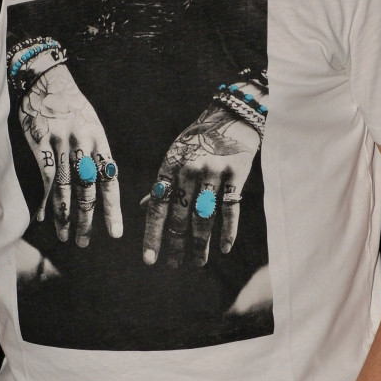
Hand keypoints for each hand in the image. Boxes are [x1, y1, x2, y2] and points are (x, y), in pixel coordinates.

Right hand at [16, 63, 122, 246]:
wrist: (46, 80)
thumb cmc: (70, 105)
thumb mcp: (91, 124)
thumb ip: (96, 151)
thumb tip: (101, 179)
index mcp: (99, 141)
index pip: (110, 180)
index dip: (113, 209)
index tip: (115, 233)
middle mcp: (83, 145)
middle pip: (88, 190)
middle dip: (87, 220)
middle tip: (84, 242)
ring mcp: (61, 145)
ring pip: (66, 189)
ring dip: (65, 216)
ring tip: (66, 236)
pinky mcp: (41, 144)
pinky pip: (45, 179)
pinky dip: (43, 201)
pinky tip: (42, 218)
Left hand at [142, 101, 260, 266]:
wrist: (233, 115)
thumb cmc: (200, 138)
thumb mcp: (175, 154)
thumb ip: (163, 182)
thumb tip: (144, 207)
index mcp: (169, 166)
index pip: (157, 207)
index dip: (153, 235)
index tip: (149, 259)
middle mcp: (189, 170)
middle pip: (180, 217)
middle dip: (177, 245)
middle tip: (175, 265)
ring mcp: (213, 171)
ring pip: (204, 217)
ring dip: (201, 244)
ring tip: (198, 262)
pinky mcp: (236, 173)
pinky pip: (230, 208)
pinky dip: (228, 231)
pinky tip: (223, 248)